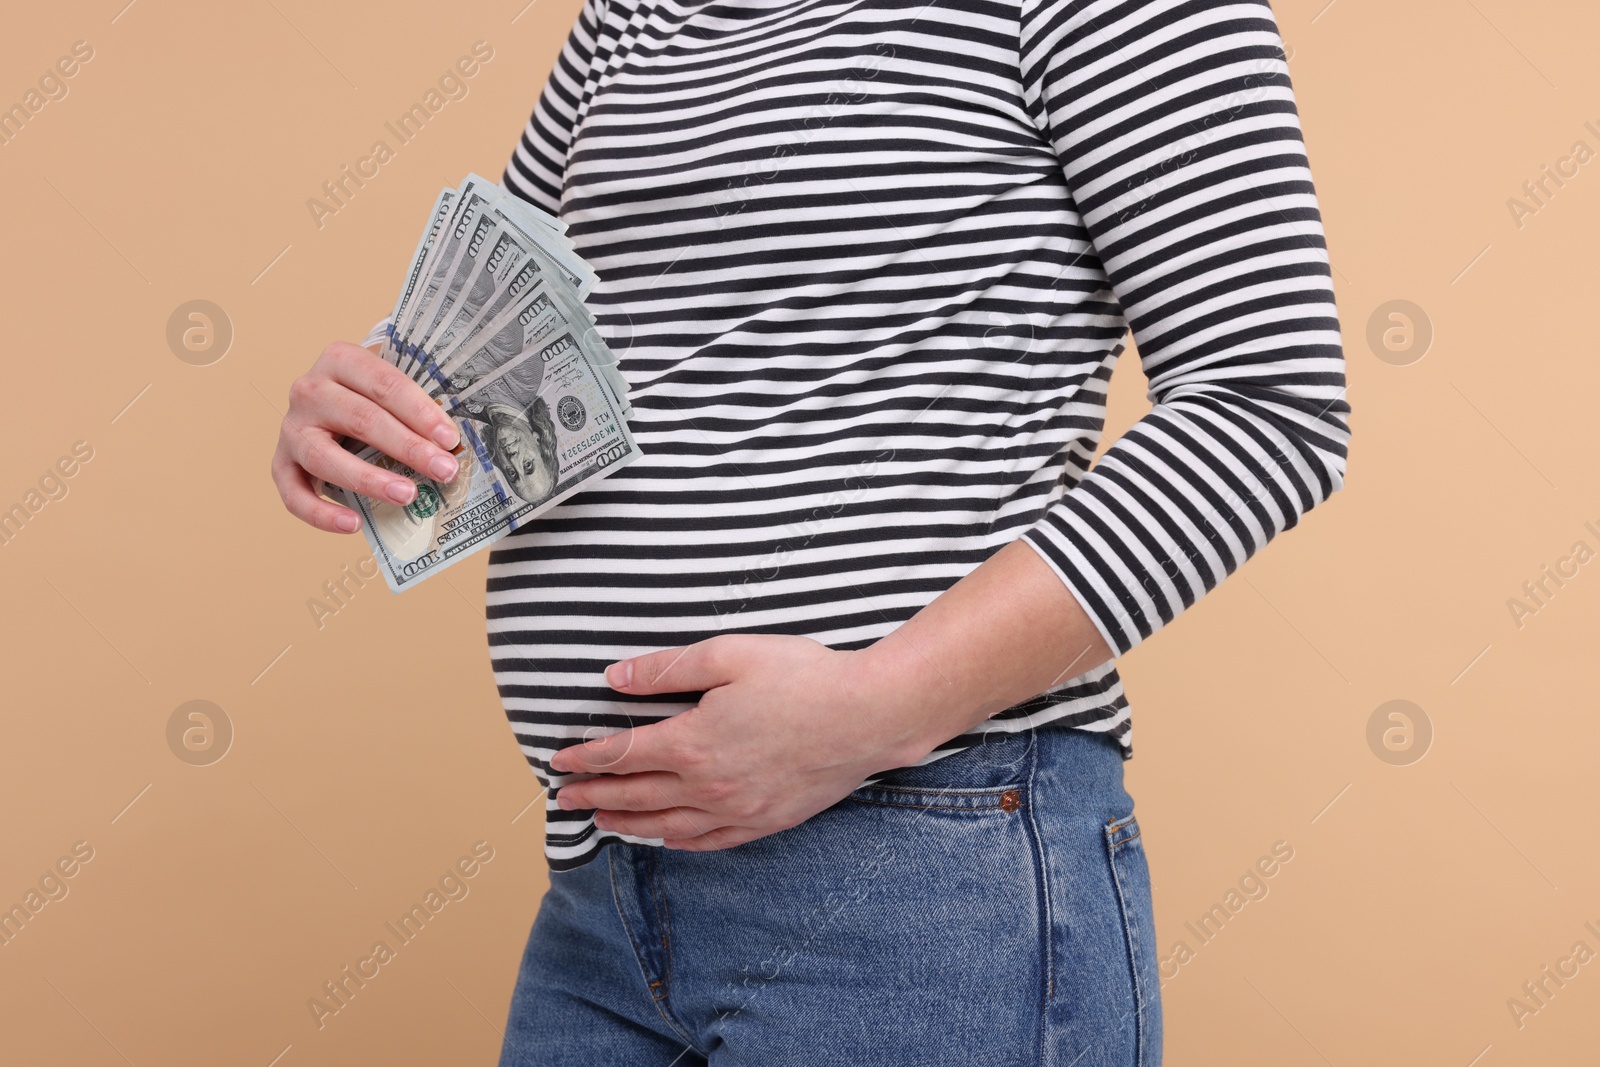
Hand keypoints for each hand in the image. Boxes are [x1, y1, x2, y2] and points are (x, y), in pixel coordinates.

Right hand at [271, 340, 461, 532]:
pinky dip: (320, 514)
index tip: (450, 438)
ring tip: (408, 496)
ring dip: (369, 479)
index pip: (384, 384)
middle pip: (360, 419)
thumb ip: (416, 408)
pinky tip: (353, 525)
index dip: (420, 412)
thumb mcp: (392, 389)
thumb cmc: (372, 398)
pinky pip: (293, 493)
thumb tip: (454, 444)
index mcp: (340, 360)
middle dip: (407, 447)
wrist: (329, 401)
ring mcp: (292, 428)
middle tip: (443, 470)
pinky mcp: (281, 463)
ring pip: (325, 457)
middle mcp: (310, 390)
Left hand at [549, 634, 937, 850]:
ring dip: (629, 825)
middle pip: (637, 796)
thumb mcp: (728, 655)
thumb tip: (615, 678)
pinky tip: (669, 840)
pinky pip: (712, 841)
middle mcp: (708, 785)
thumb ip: (667, 670)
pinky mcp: (768, 820)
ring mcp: (739, 809)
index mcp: (692, 742)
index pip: (623, 754)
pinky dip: (681, 843)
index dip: (587, 758)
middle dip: (595, 797)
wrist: (869, 715)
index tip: (559, 762)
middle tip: (564, 801)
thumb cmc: (803, 677)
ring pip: (668, 826)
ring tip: (603, 823)